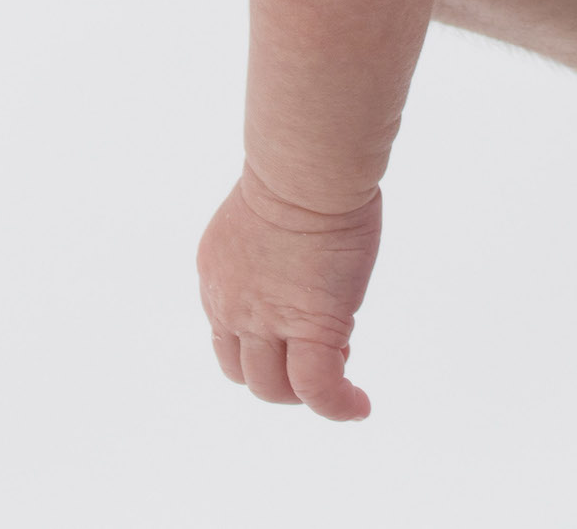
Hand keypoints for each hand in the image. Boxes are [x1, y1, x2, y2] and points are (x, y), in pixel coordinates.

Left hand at [197, 166, 378, 422]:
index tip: (295, 331)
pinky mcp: (308, 327)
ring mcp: (264, 319)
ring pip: (274, 389)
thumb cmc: (298, 175)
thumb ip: (268, 256)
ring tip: (341, 368)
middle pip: (242, 372)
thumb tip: (299, 272)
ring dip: (305, 393)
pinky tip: (360, 404)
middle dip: (280, 374)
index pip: (226, 336)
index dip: (263, 345)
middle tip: (321, 350)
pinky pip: (318, 389)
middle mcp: (229, 303)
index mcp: (216, 274)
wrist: (305, 170)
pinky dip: (339, 406)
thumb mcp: (262, 223)